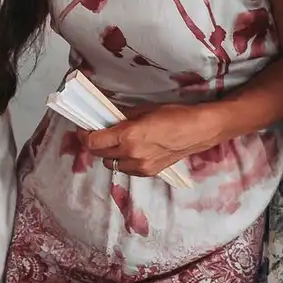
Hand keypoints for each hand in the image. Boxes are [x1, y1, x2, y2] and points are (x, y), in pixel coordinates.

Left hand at [83, 103, 208, 177]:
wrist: (198, 131)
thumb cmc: (173, 115)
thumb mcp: (143, 110)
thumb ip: (122, 117)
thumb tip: (107, 120)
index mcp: (128, 136)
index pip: (93, 142)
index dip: (84, 135)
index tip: (84, 128)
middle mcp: (131, 154)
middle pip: (99, 154)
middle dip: (95, 143)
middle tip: (96, 133)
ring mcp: (140, 166)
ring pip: (111, 164)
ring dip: (108, 153)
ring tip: (114, 142)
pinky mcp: (149, 173)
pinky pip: (125, 169)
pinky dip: (122, 161)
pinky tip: (129, 151)